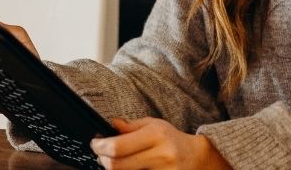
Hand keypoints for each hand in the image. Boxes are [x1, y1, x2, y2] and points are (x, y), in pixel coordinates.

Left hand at [90, 118, 230, 169]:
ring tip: (113, 160)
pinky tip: (127, 167)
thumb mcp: (154, 125)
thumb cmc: (171, 140)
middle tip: (100, 153)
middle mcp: (160, 155)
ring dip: (112, 168)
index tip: (95, 143)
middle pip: (116, 166)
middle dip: (102, 159)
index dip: (100, 147)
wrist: (196, 158)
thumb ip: (131, 126)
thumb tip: (111, 125)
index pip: (118, 146)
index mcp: (157, 135)